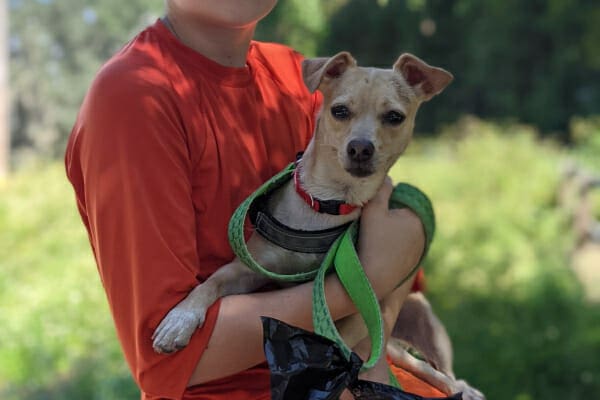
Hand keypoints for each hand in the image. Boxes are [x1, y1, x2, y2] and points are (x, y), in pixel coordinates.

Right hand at [358, 177, 424, 296]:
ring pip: (401, 231)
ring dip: (390, 231)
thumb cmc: (372, 243)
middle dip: (388, 216)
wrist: (372, 280)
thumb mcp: (372, 211)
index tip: (371, 211)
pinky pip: (401, 246)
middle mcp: (424, 232)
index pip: (399, 199)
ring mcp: (419, 250)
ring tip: (373, 239)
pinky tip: (379, 251)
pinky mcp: (412, 263)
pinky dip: (392, 245)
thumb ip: (380, 190)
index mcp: (417, 217)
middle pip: (401, 215)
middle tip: (370, 225)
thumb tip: (387, 176)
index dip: (384, 202)